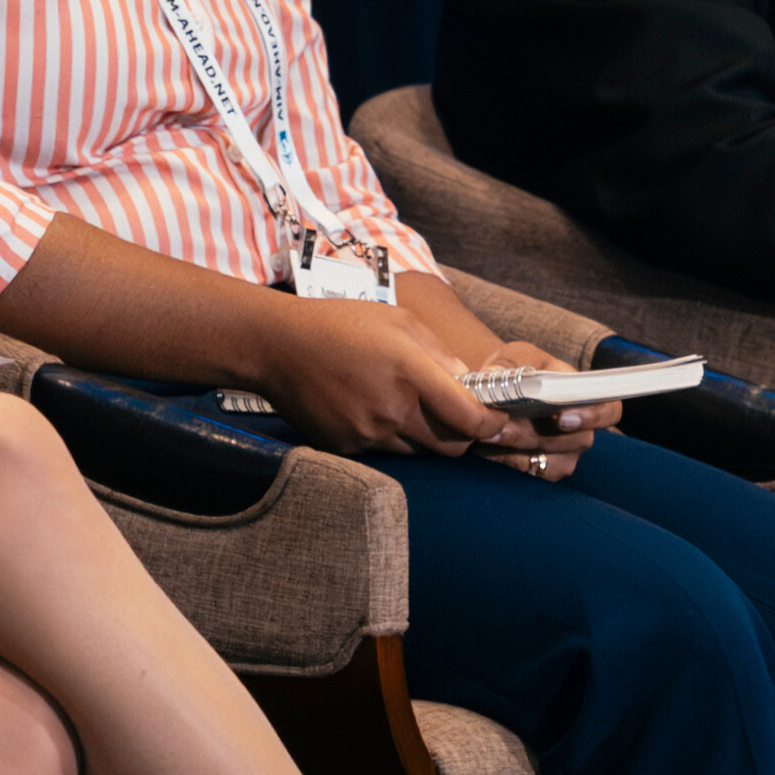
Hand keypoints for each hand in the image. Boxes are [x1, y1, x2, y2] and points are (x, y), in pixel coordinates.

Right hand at [239, 292, 547, 465]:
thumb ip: (440, 355)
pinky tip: (372, 409)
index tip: (496, 420)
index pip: (470, 419)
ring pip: (418, 451)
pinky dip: (390, 438)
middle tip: (458, 416)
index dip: (491, 426)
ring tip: (405, 406)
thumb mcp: (400, 322)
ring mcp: (368, 433)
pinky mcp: (347, 447)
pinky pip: (385, 452)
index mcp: (411, 372)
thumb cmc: (342, 325)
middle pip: (450, 446)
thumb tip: (470, 383)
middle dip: (462, 435)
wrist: (278, 346)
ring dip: (424, 436)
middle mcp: (392, 409)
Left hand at [387, 271, 598, 477]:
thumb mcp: (514, 358)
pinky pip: (531, 475)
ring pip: (550, 462)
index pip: (608, 411)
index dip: (590, 416)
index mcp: (584, 396)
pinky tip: (488, 449)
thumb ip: (509, 365)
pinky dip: (506, 462)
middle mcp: (582, 430)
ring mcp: (566, 455)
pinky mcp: (545, 472)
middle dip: (532, 435)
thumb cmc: (517, 373)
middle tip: (498, 428)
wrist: (502, 396)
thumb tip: (498, 378)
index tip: (561, 419)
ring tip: (486, 436)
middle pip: (574, 441)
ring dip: (515, 451)